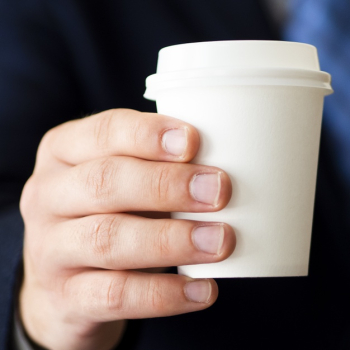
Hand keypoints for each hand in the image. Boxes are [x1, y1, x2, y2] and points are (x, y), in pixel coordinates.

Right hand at [19, 109, 234, 349]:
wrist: (62, 282)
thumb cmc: (104, 214)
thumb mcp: (119, 181)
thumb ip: (153, 170)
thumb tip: (213, 174)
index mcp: (63, 154)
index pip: (103, 132)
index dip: (148, 135)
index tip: (193, 141)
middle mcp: (48, 196)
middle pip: (105, 182)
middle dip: (166, 185)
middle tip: (218, 191)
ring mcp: (50, 249)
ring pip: (109, 239)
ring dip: (172, 240)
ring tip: (220, 241)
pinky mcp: (66, 296)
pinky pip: (115, 295)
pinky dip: (164, 294)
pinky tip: (202, 290)